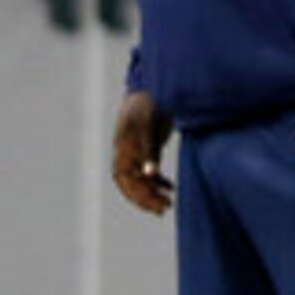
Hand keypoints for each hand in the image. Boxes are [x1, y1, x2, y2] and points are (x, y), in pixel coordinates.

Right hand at [112, 91, 175, 214]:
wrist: (157, 84)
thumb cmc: (152, 104)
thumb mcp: (151, 127)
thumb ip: (150, 151)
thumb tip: (149, 174)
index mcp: (123, 146)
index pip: (124, 178)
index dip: (138, 194)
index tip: (156, 205)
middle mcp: (126, 149)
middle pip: (130, 181)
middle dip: (145, 197)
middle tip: (164, 210)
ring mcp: (135, 147)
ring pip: (139, 177)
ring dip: (151, 192)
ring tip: (168, 204)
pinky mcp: (147, 144)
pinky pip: (147, 169)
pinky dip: (157, 180)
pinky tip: (171, 188)